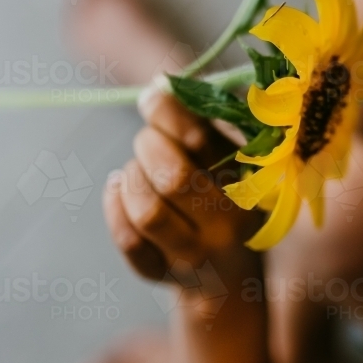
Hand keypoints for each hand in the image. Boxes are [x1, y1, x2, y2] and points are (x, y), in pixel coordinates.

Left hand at [103, 89, 262, 283]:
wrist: (229, 277)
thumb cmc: (224, 200)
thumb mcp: (227, 162)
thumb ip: (200, 125)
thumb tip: (159, 85)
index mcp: (247, 184)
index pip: (202, 141)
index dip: (167, 113)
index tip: (151, 96)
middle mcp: (227, 223)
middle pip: (173, 177)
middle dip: (148, 146)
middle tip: (147, 142)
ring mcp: (196, 254)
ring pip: (148, 211)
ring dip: (132, 178)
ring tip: (135, 170)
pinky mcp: (164, 274)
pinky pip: (128, 240)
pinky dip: (115, 206)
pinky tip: (120, 191)